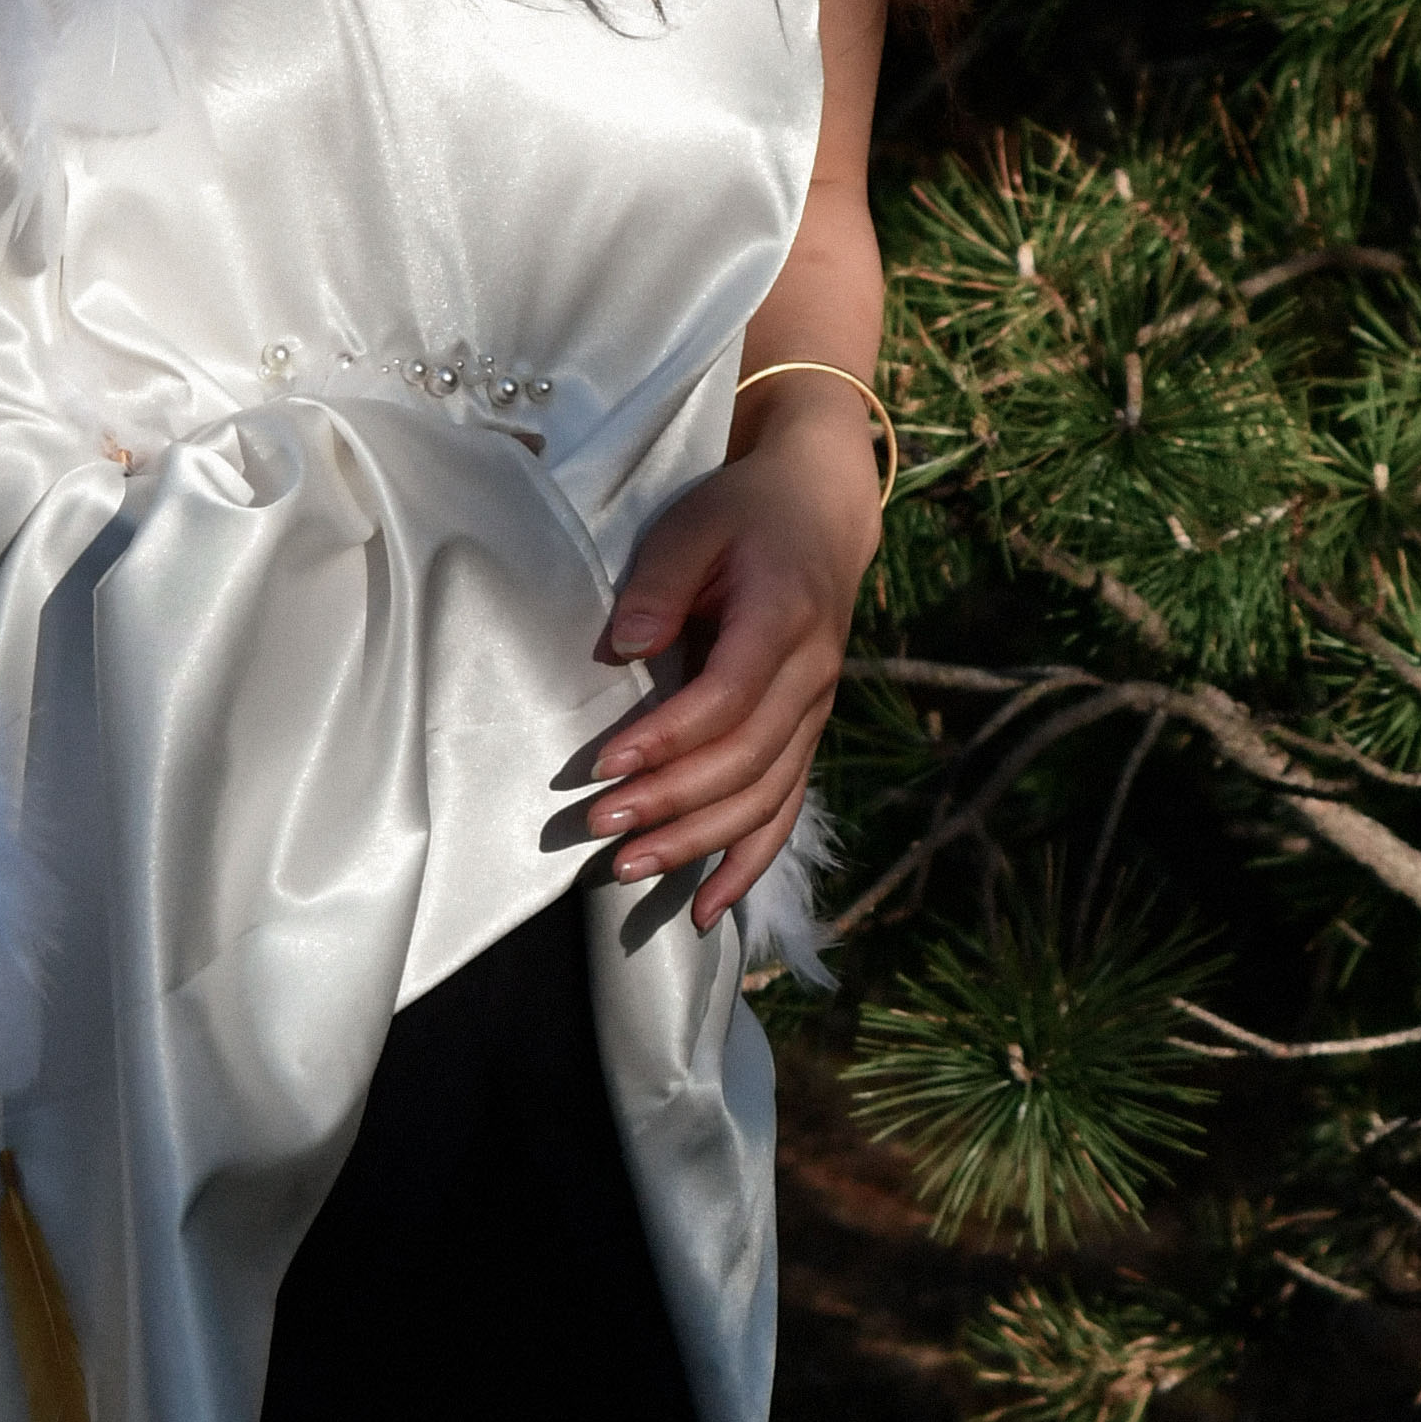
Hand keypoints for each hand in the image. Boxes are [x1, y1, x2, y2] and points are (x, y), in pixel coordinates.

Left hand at [567, 417, 881, 929]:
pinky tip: (707, 909)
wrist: (822, 512)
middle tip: (598, 829)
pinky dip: (748, 863)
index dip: (665, 740)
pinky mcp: (807, 733)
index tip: (601, 767)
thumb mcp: (693, 525)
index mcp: (783, 619)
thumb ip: (659, 584)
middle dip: (671, 804)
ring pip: (766, 798)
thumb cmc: (744, 514)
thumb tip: (623, 649)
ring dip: (699, 843)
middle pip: (745, 762)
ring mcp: (815, 712)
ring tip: (628, 871)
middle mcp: (811, 676)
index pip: (725, 699)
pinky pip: (785, 810)